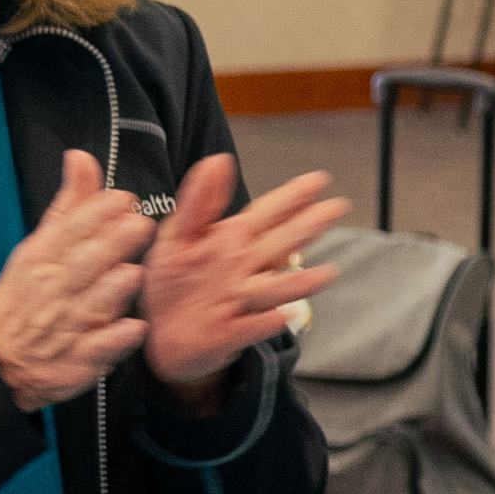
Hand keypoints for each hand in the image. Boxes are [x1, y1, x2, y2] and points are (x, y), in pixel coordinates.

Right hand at [0, 150, 154, 411]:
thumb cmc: (27, 296)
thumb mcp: (39, 246)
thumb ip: (69, 206)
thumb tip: (81, 158)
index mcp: (43, 260)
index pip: (69, 232)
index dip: (95, 215)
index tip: (124, 200)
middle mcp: (54, 290)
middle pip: (82, 265)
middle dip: (109, 246)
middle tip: (140, 226)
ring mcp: (66, 327)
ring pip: (91, 306)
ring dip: (111, 290)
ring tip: (133, 273)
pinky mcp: (79, 360)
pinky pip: (98, 349)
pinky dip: (115, 339)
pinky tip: (135, 328)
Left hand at [141, 155, 349, 405]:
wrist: (159, 334)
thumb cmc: (173, 281)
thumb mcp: (177, 234)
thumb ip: (199, 199)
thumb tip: (220, 159)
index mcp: (234, 241)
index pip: (268, 214)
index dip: (291, 197)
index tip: (318, 180)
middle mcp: (245, 268)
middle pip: (281, 245)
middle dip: (307, 227)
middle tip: (335, 208)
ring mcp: (241, 301)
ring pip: (273, 289)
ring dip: (298, 283)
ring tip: (326, 273)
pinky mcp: (231, 333)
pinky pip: (251, 327)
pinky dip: (266, 323)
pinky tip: (283, 317)